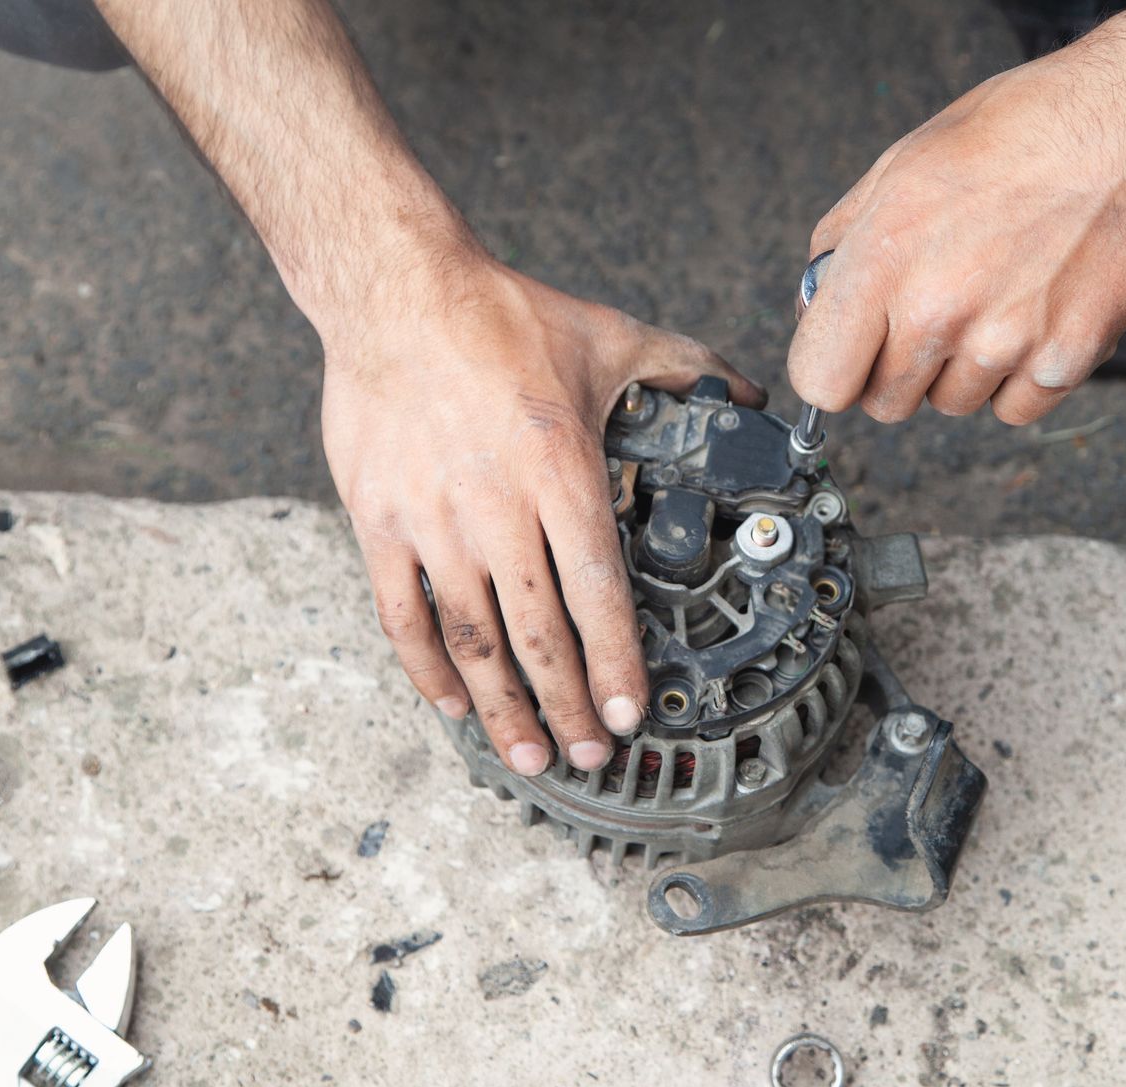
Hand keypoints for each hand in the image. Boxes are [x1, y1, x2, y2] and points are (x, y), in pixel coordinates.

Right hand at [322, 246, 762, 775]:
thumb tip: (745, 385)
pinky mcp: (379, 522)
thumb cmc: (502, 316)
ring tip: (527, 755)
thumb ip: (683, 367)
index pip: (596, 593)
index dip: (615, 664)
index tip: (630, 713)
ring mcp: (432, 522)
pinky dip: (427, 668)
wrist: (396, 291)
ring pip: (471, 639)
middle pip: (538, 634)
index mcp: (561, 473)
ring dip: (502, 707)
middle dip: (568, 707)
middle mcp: (496, 509)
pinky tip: (452, 704)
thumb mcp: (608, 336)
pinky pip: (400, 614)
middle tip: (590, 755)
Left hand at [787, 21, 1125, 425]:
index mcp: (885, 259)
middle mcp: (939, 311)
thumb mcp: (901, 163)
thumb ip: (844, 242)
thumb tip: (816, 302)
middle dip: (897, 369)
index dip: (833, 368)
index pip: (819, 379)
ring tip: (994, 300)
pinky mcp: (1063, 362)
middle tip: (934, 313)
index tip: (850, 355)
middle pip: (884, 403)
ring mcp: (1003, 343)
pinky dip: (1019, 380)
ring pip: (950, 405)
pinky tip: (1031, 321)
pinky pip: (1014, 410)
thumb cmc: (1022, 131)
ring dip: (962, 370)